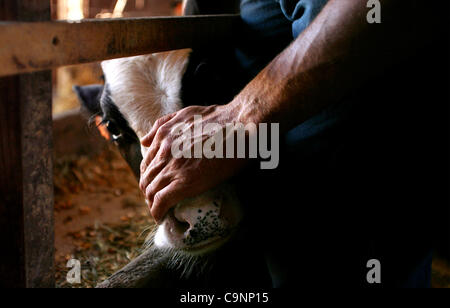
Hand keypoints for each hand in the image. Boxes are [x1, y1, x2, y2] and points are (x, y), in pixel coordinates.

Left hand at [139, 103, 247, 222]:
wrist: (240, 125)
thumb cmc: (222, 118)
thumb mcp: (187, 113)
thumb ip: (164, 124)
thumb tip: (145, 141)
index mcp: (164, 136)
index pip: (147, 162)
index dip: (149, 176)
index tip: (156, 184)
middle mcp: (164, 151)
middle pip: (146, 178)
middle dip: (149, 191)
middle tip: (156, 200)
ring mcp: (174, 167)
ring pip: (151, 191)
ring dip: (152, 203)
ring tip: (159, 210)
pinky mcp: (184, 182)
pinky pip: (161, 201)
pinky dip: (157, 211)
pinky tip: (160, 217)